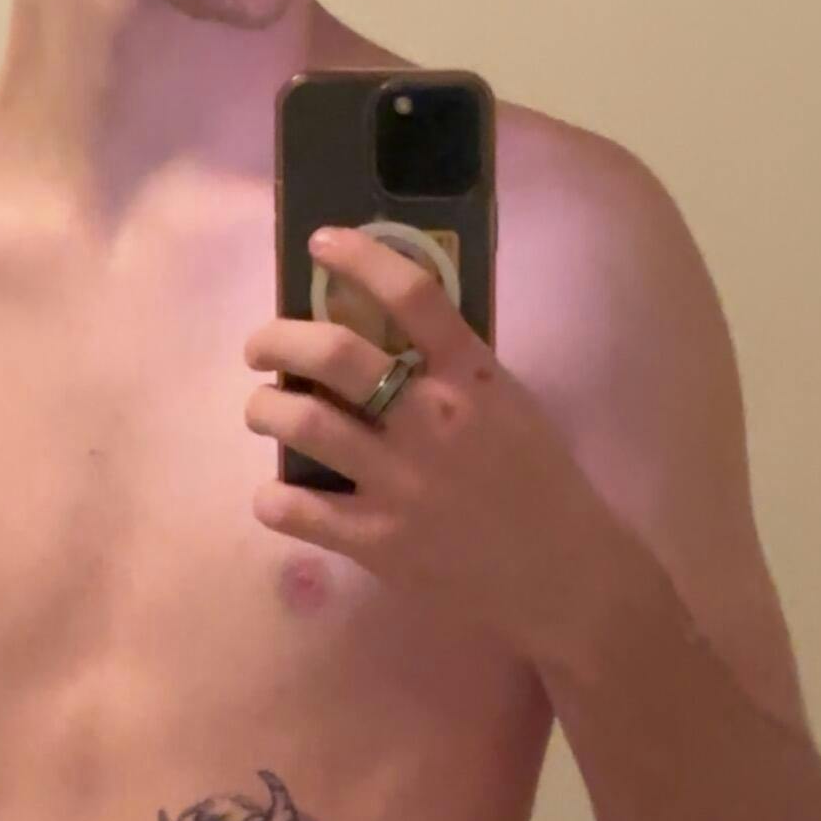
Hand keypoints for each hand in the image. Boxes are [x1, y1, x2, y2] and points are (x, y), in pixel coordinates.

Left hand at [242, 225, 643, 665]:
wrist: (561, 576)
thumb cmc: (540, 487)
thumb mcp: (511, 406)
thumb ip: (455, 370)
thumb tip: (393, 335)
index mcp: (470, 377)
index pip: (411, 292)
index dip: (357, 256)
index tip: (320, 244)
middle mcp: (431, 421)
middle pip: (333, 354)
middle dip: (277, 341)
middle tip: (259, 349)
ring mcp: (401, 483)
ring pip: (302, 424)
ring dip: (264, 410)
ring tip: (262, 412)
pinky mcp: (379, 542)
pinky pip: (298, 511)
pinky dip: (273, 500)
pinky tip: (275, 496)